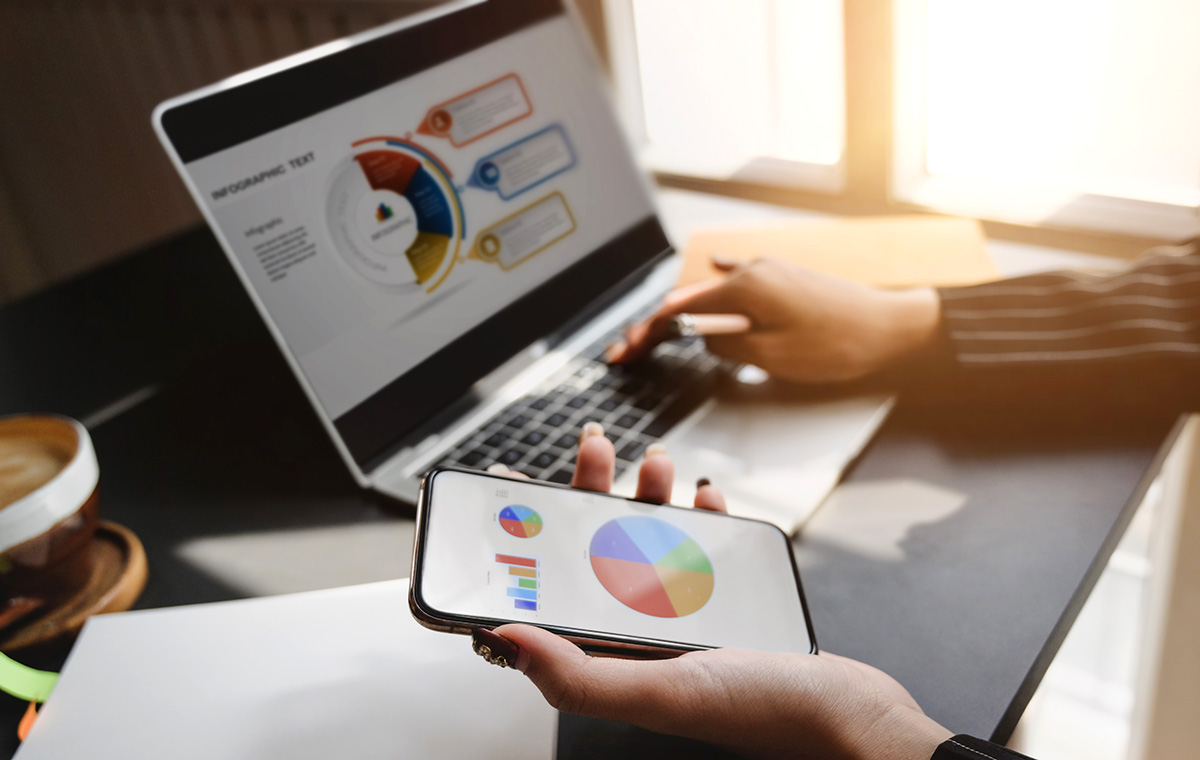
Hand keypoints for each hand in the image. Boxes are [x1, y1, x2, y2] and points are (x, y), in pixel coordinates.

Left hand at [477, 425, 951, 759]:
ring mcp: (687, 617)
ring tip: (658, 464)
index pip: (548, 592)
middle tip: (596, 450)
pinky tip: (708, 498)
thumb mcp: (661, 692)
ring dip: (647, 496)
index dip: (526, 542)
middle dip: (591, 495)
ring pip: (649, 542)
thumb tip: (503, 639)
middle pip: (597, 552)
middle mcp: (642, 637)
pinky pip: (703, 549)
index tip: (510, 492)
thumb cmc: (764, 714)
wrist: (854, 717)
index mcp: (613, 660)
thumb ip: (578, 674)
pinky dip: (702, 516)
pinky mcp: (728, 604)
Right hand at [607, 257, 941, 383]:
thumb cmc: (839, 344)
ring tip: (657, 331)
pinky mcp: (786, 278)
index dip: (646, 334)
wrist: (893, 327)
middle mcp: (753, 270)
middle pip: (689, 300)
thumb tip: (704, 338)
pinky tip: (711, 269)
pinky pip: (739, 278)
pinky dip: (717, 287)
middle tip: (627, 349)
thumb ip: (728, 345)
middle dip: (655, 326)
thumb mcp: (773, 356)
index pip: (678, 312)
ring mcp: (770, 271)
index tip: (624, 352)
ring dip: (682, 312)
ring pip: (712, 291)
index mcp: (745, 288)